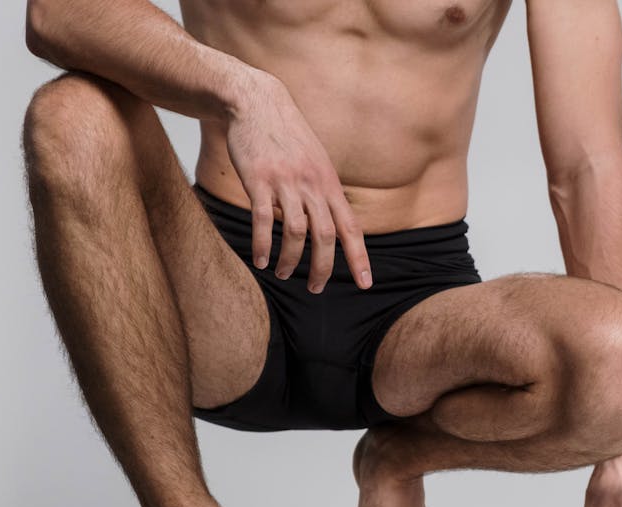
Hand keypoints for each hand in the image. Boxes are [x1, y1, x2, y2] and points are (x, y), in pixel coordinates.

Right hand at [224, 70, 371, 292]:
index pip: (350, 227)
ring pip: (295, 232)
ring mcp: (285, 182)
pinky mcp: (258, 179)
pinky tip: (260, 261)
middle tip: (316, 289)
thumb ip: (324, 191)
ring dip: (290, 260)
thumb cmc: (286, 136)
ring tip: (283, 273)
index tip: (365, 283)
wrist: (257, 102)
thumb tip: (331, 222)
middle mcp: (312, 184)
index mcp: (329, 183)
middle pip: (325, 236)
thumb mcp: (316, 161)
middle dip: (323, 268)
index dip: (359, 257)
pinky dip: (262, 245)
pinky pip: (262, 220)